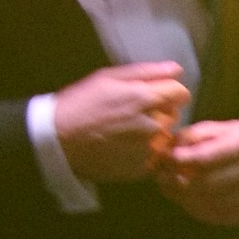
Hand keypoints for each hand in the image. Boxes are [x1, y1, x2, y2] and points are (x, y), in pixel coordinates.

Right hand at [53, 61, 188, 183]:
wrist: (57, 140)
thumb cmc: (80, 103)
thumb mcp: (107, 77)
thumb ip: (146, 72)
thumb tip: (176, 69)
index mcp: (146, 99)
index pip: (181, 93)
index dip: (169, 92)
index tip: (154, 95)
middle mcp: (153, 125)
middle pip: (172, 115)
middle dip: (159, 112)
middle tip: (131, 114)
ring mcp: (148, 149)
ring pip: (164, 136)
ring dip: (152, 133)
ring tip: (124, 132)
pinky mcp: (140, 168)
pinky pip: (153, 156)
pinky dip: (142, 152)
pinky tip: (121, 147)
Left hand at [154, 119, 238, 227]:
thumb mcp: (218, 129)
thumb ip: (191, 137)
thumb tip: (167, 155)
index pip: (205, 158)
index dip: (179, 162)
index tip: (165, 161)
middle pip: (206, 184)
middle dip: (177, 183)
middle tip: (162, 179)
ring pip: (210, 203)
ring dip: (184, 199)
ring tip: (171, 189)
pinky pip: (219, 216)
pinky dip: (197, 210)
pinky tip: (187, 200)